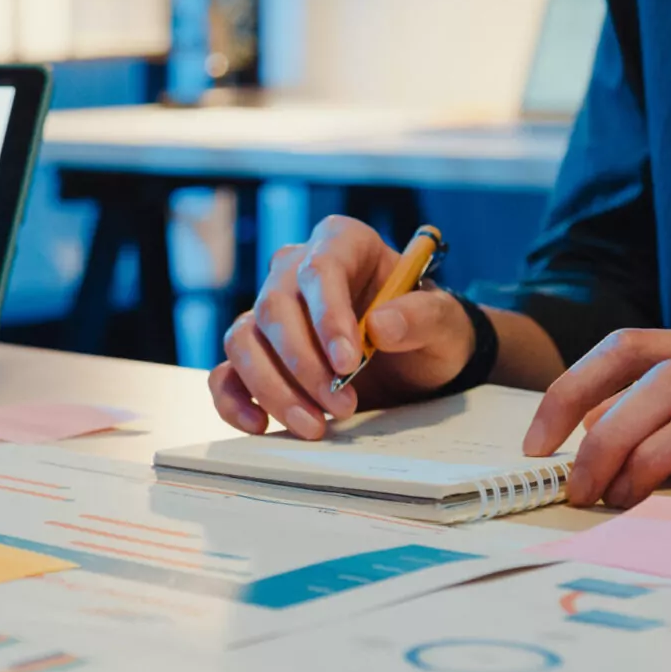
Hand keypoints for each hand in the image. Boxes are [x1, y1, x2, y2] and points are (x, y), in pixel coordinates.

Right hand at [209, 216, 474, 439]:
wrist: (415, 365)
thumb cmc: (427, 333)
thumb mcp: (444, 325)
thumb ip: (423, 317)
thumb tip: (381, 324)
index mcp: (343, 244)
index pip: (320, 269)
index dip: (328, 316)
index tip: (348, 363)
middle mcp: (295, 271)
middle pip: (273, 307)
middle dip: (303, 364)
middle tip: (342, 406)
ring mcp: (269, 313)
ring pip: (243, 341)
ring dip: (273, 388)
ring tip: (314, 426)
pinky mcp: (256, 354)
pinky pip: (226, 372)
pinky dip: (234, 401)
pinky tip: (260, 426)